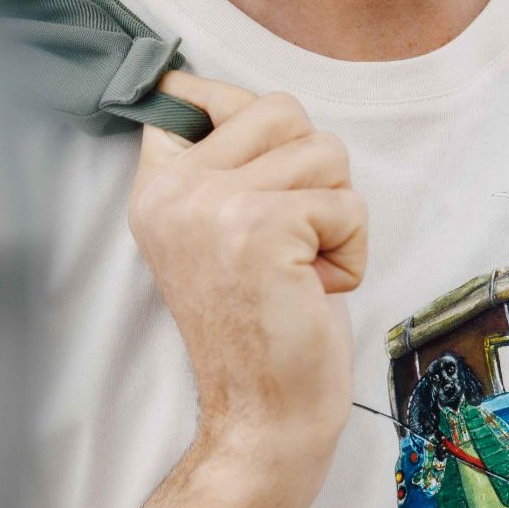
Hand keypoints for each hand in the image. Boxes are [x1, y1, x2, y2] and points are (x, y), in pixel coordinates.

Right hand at [128, 69, 368, 500]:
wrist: (264, 415)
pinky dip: (351, 252)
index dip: (246, 117)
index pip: (200, 92)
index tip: (252, 165)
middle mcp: (174, 188)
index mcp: (157, 185)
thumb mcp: (217, 231)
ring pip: (325, 152)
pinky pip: (347, 205)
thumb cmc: (261, 324)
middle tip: (292, 241)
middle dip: (314, 173)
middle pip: (283, 110)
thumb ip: (222, 163)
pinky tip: (314, 289)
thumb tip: (218, 91)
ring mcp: (214, 204)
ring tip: (301, 268)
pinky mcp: (263, 228)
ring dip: (336, 216)